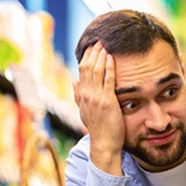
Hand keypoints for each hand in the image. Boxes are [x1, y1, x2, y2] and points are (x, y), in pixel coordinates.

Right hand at [75, 43, 123, 173]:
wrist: (104, 145)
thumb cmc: (99, 130)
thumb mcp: (85, 112)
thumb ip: (79, 96)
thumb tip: (73, 82)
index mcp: (82, 96)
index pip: (82, 72)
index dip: (86, 57)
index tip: (92, 46)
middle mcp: (86, 95)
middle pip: (87, 68)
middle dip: (93, 53)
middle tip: (99, 40)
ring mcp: (96, 98)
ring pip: (96, 71)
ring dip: (100, 56)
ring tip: (105, 44)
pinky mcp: (107, 102)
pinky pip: (107, 81)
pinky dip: (109, 67)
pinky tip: (111, 58)